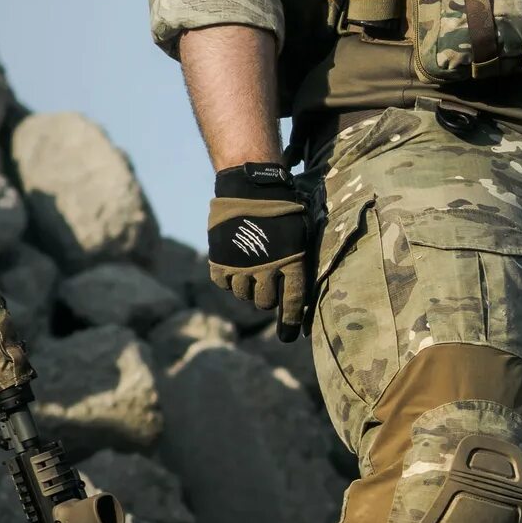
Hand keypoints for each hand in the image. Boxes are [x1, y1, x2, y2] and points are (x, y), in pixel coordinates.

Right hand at [206, 163, 308, 339]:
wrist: (251, 185)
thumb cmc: (284, 207)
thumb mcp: (301, 234)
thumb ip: (298, 263)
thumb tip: (296, 292)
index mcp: (293, 264)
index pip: (292, 303)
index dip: (291, 323)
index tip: (288, 337)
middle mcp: (267, 271)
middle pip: (266, 303)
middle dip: (268, 297)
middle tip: (268, 283)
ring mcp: (241, 267)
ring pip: (244, 295)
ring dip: (249, 287)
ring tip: (252, 269)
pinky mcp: (220, 261)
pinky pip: (224, 283)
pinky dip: (230, 277)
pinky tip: (236, 263)